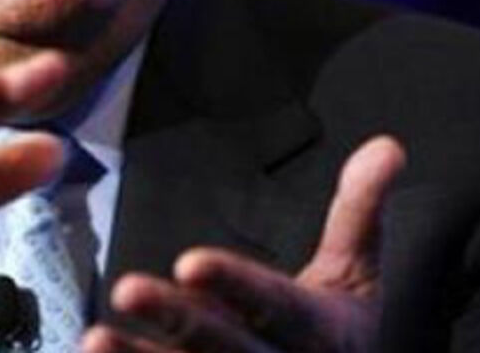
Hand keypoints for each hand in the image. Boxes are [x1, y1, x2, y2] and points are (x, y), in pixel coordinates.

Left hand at [84, 136, 405, 352]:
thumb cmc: (347, 335)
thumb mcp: (361, 273)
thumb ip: (360, 211)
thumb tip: (385, 146)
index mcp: (318, 329)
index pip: (276, 302)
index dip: (234, 283)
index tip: (190, 261)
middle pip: (226, 346)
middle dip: (177, 320)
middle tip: (127, 289)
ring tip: (94, 339)